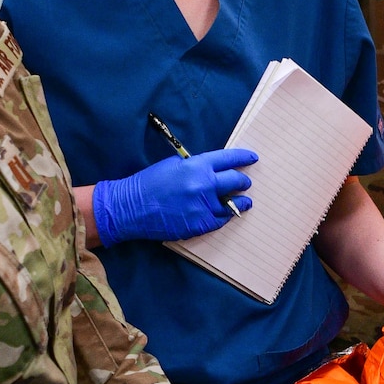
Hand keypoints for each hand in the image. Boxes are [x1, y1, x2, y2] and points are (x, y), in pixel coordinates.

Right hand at [92, 148, 256, 243]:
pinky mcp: (199, 224)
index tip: (252, 158)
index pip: (229, 159)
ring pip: (231, 204)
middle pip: (236, 181)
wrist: (130, 207)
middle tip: (245, 182)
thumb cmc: (149, 183)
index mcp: (197, 166)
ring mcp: (202, 207)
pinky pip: (220, 220)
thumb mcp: (173, 164)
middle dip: (243, 181)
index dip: (243, 158)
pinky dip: (224, 216)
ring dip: (240, 202)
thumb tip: (213, 168)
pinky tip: (226, 213)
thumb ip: (195, 166)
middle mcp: (203, 185)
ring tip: (244, 201)